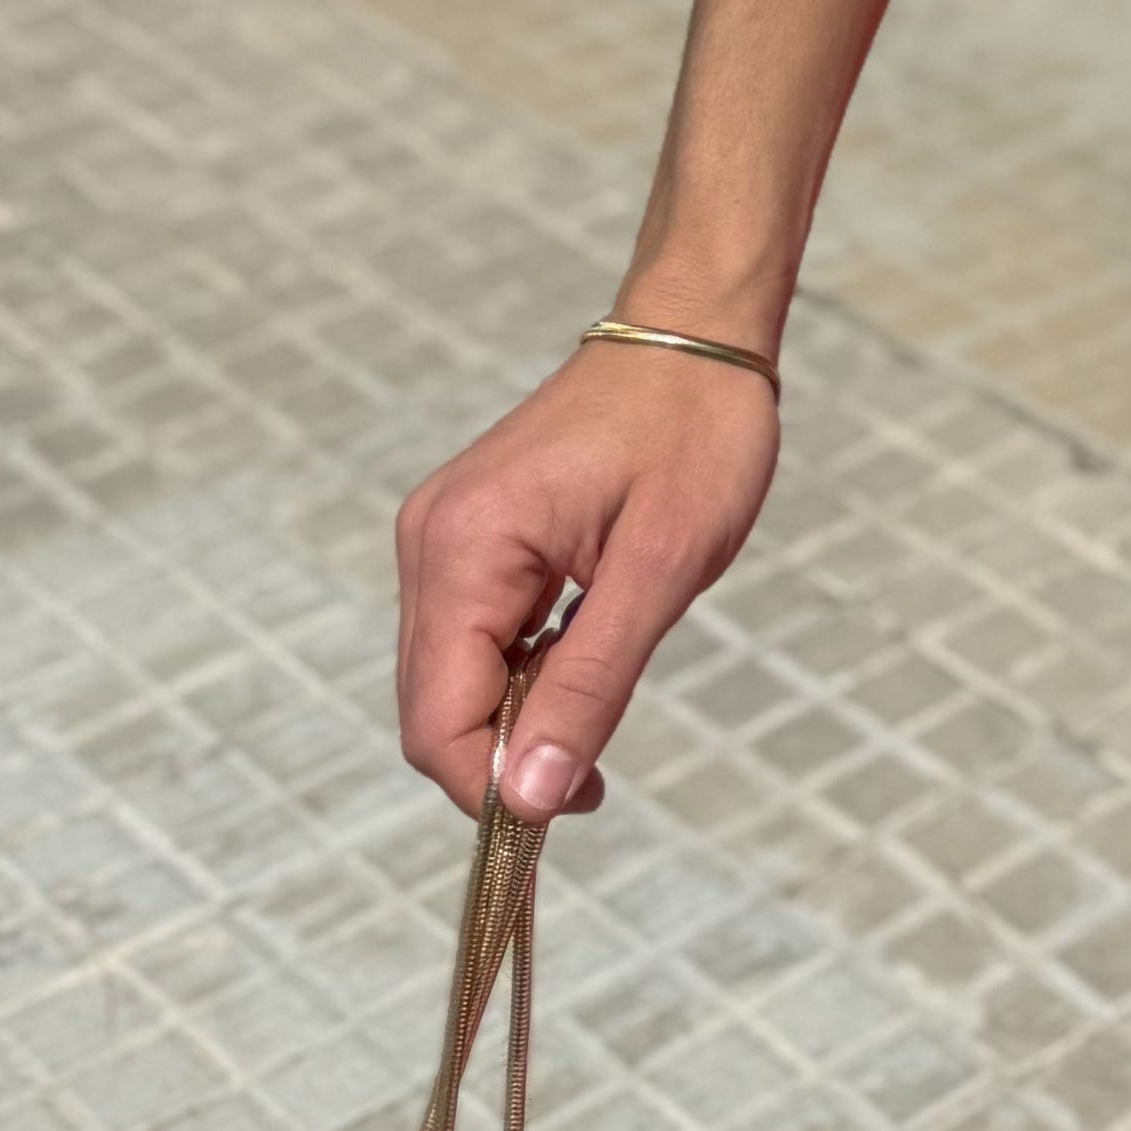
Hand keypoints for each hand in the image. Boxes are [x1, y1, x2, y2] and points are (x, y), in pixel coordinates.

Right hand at [393, 336, 780, 821]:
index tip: (579, 801)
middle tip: (600, 769)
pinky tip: (584, 651)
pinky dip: (520, 671)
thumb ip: (588, 686)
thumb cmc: (695, 431)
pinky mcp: (469, 533)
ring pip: (451, 679)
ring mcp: (444, 533)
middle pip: (433, 709)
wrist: (699, 330)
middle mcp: (432, 539)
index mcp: (464, 546)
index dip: (493, 790)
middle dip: (505, 759)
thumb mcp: (662, 567)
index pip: (436, 723)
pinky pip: (473, 637)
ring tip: (606, 686)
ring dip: (517, 715)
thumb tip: (523, 801)